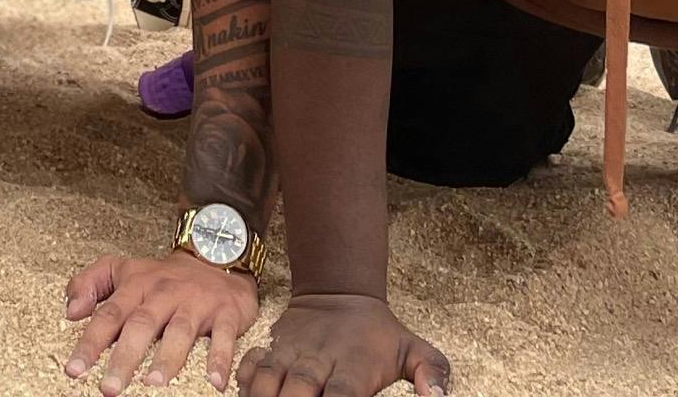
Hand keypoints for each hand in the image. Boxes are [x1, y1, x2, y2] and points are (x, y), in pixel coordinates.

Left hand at [65, 251, 259, 389]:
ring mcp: (195, 303)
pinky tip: (214, 383)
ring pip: (180, 331)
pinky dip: (220, 358)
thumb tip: (70, 311)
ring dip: (167, 358)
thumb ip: (90, 283)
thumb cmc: (162, 276)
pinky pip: (224, 336)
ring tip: (153, 385)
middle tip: (109, 388)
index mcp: (136, 285)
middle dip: (124, 357)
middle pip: (141, 325)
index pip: (109, 314)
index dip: (91, 342)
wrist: (215, 257)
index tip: (74, 370)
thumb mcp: (122, 269)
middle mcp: (164, 293)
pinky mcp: (225, 313)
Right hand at [238, 292, 448, 396]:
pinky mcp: (272, 349)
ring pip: (267, 379)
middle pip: (297, 390)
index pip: (342, 395)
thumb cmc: (378, 335)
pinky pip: (249, 367)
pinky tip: (246, 396)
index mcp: (353, 367)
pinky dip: (244, 383)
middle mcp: (319, 361)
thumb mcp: (412, 349)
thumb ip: (433, 372)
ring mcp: (291, 354)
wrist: (338, 291)